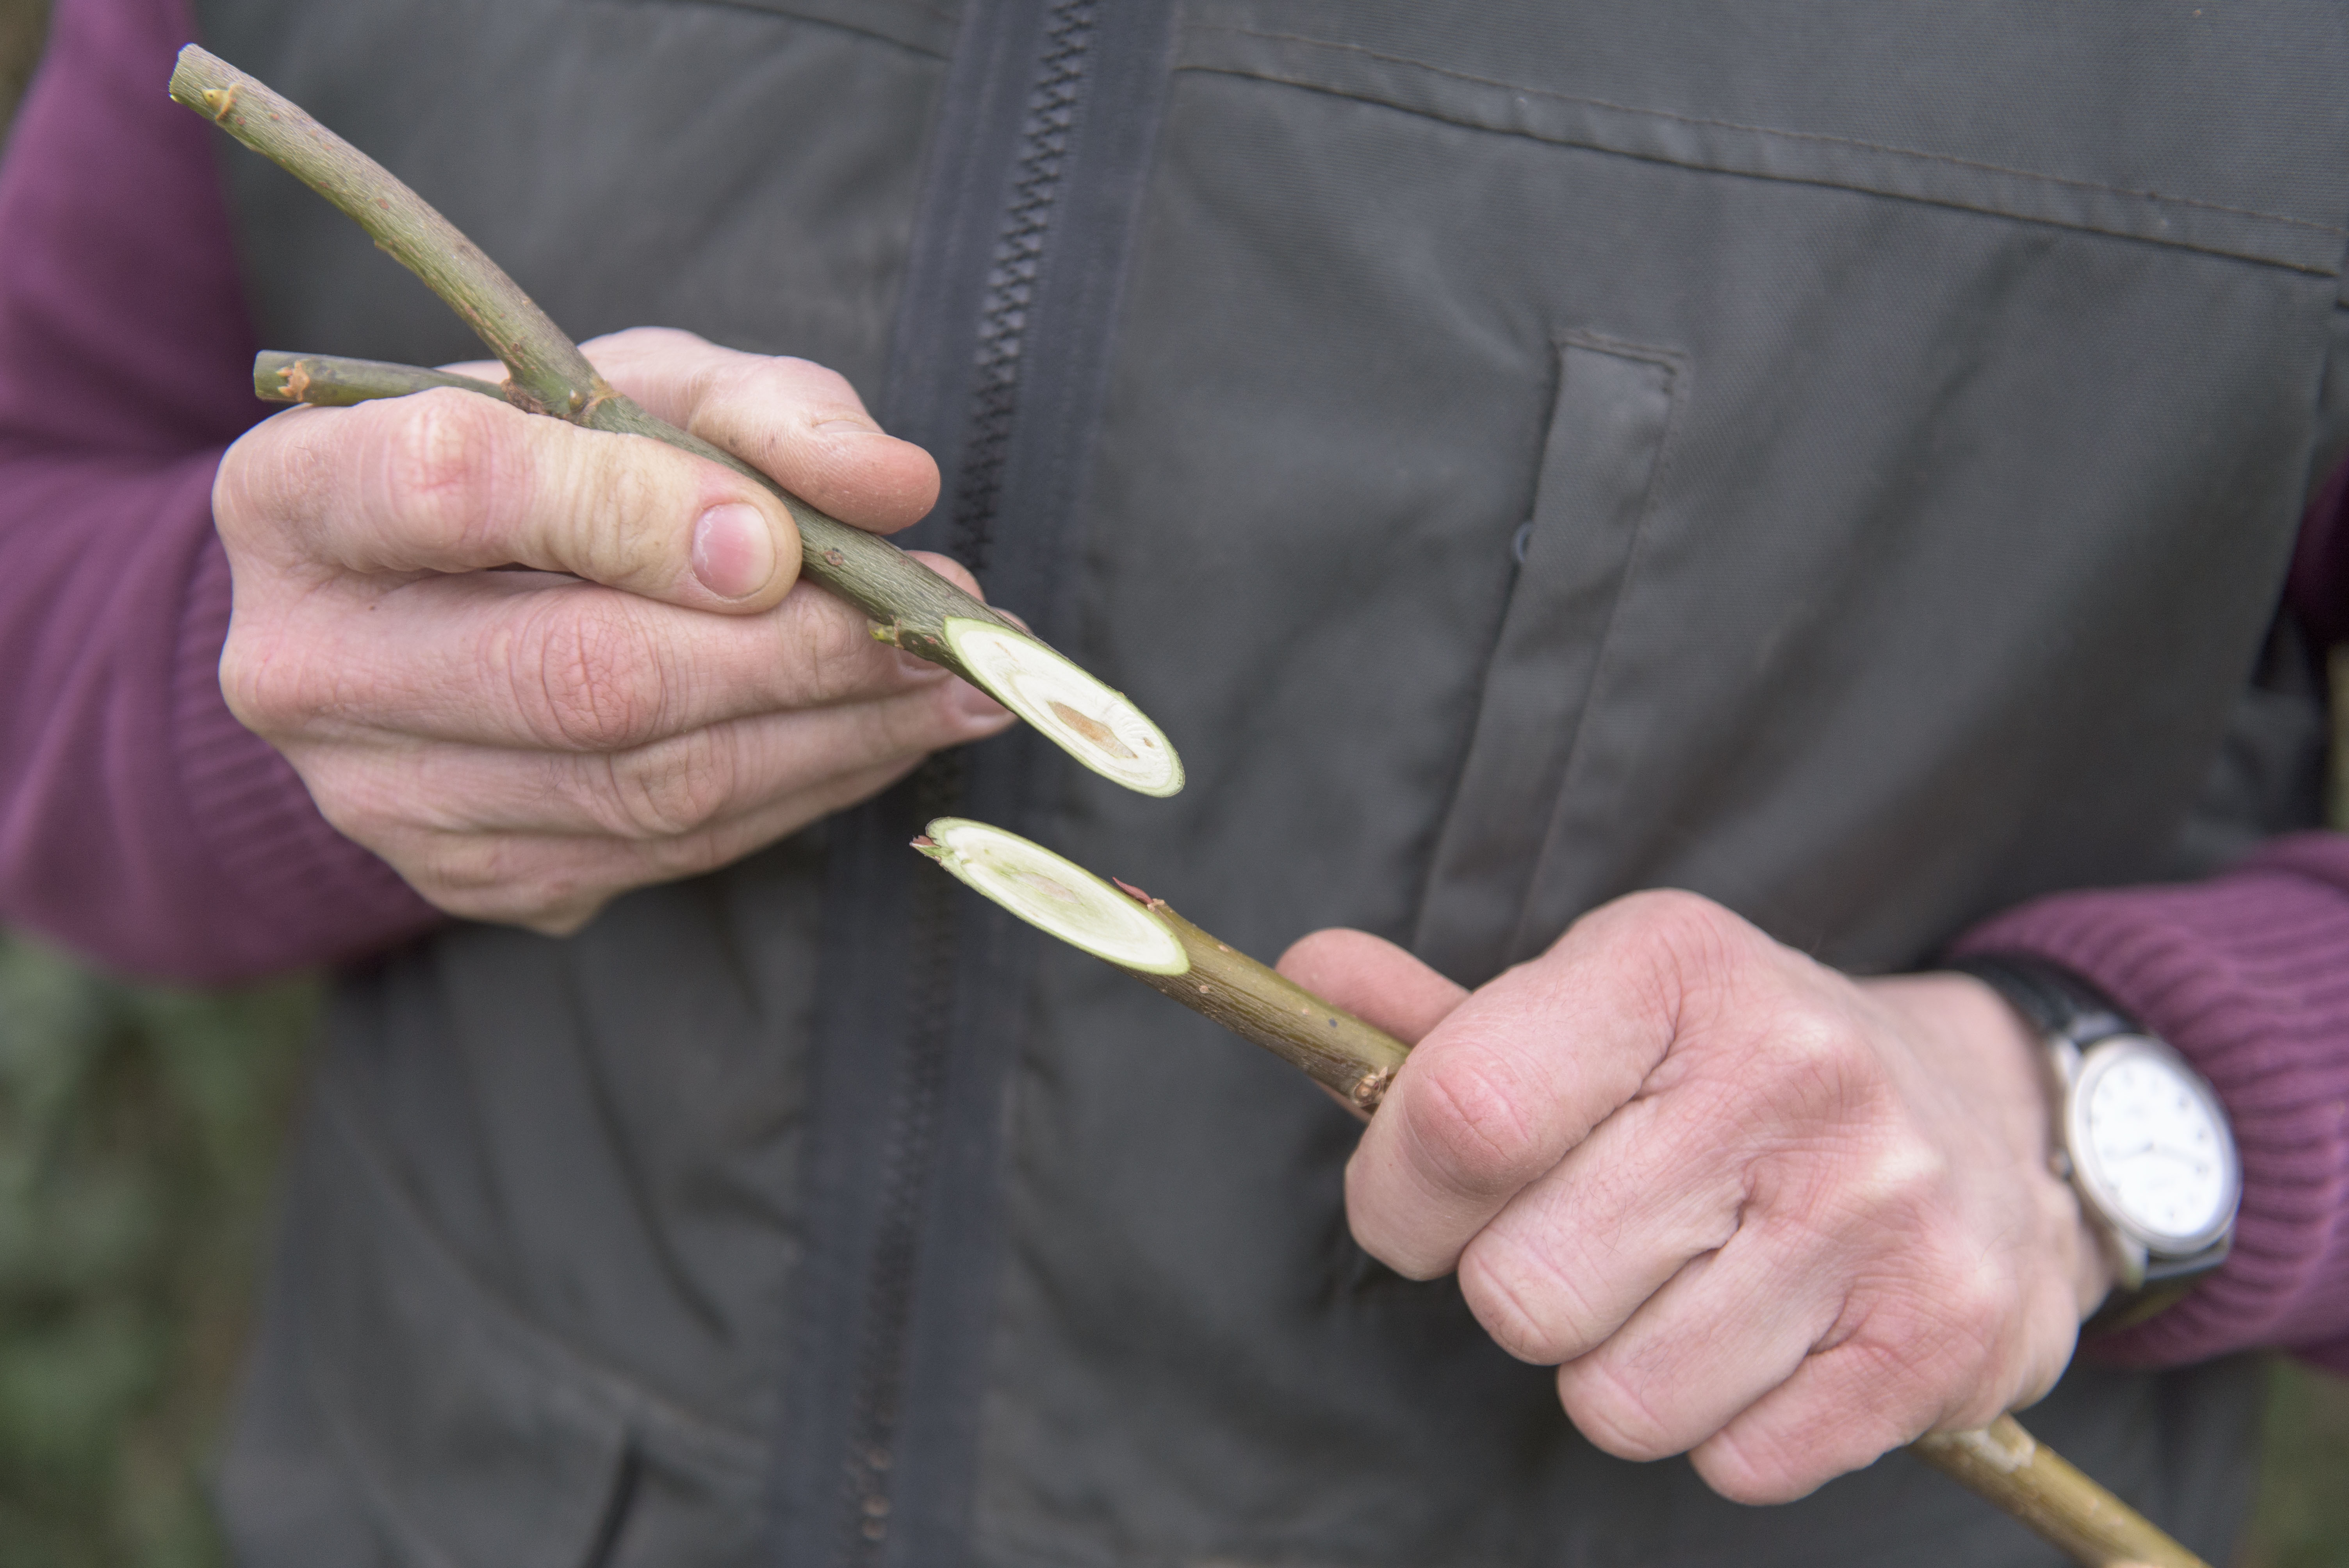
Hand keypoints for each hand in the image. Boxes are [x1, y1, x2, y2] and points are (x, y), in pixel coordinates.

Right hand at [212, 327, 1012, 932]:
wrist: (424, 609)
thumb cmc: (535, 467)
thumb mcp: (629, 385)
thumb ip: (761, 410)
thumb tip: (894, 482)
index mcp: (301, 494)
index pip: (458, 488)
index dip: (632, 514)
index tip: (783, 539)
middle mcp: (310, 665)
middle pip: (584, 674)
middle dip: (799, 653)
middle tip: (946, 626)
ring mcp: (383, 798)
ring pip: (647, 785)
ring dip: (836, 736)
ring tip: (956, 684)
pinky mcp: (473, 877)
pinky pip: (669, 850)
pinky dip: (801, 790)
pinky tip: (884, 738)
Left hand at [1279, 892, 2114, 1502]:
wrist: (1988, 1116)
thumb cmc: (1734, 1067)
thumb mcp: (1598, 1006)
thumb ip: (1441, 1023)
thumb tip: (1309, 972)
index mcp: (1672, 966)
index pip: (1460, 1115)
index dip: (1398, 1194)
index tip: (1419, 1203)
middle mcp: (1787, 1072)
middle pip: (1521, 1290)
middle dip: (1516, 1285)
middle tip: (1583, 1237)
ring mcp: (1877, 1209)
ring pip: (1618, 1399)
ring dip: (1617, 1366)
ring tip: (1681, 1284)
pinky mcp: (1941, 1336)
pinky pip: (1735, 1461)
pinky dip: (1726, 1424)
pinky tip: (1766, 1333)